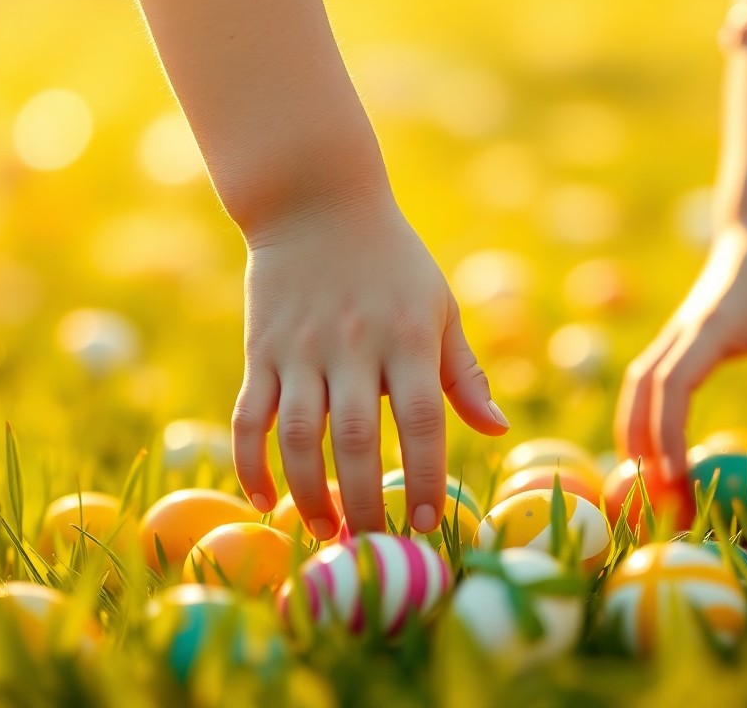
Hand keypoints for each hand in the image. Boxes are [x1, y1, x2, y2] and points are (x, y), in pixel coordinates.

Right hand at [231, 195, 509, 539]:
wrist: (316, 201)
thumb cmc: (393, 262)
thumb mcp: (439, 306)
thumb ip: (464, 372)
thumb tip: (497, 430)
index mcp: (408, 338)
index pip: (421, 420)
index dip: (425, 476)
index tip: (427, 523)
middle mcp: (354, 347)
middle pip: (358, 438)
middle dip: (367, 501)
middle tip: (375, 545)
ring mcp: (300, 350)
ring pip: (299, 434)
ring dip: (308, 491)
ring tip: (325, 531)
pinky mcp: (259, 351)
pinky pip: (249, 415)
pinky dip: (251, 461)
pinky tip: (263, 498)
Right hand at [614, 221, 746, 482]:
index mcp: (712, 329)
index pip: (675, 382)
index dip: (668, 429)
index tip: (675, 476)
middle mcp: (682, 331)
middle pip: (641, 388)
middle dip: (641, 441)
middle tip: (652, 495)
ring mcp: (673, 332)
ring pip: (637, 383)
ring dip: (635, 429)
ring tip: (644, 479)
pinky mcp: (674, 336)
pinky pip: (647, 378)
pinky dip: (643, 413)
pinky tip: (656, 447)